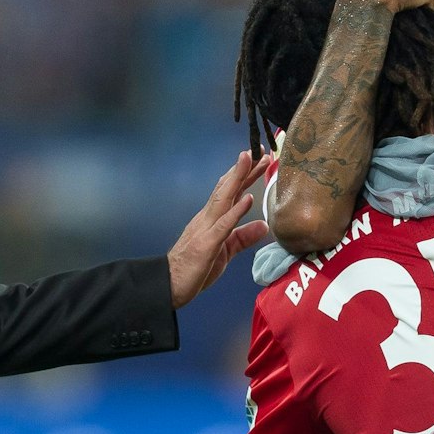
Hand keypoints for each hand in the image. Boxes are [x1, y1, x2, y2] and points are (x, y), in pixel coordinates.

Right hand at [168, 151, 272, 306]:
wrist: (170, 283)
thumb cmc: (195, 267)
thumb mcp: (225, 251)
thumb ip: (243, 237)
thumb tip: (263, 225)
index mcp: (212, 219)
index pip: (231, 192)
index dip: (244, 174)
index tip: (259, 158)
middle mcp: (208, 217)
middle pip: (228, 188)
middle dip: (244, 168)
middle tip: (259, 150)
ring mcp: (206, 228)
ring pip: (224, 198)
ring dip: (238, 178)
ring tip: (250, 160)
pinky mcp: (207, 243)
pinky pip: (224, 225)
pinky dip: (236, 211)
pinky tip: (247, 198)